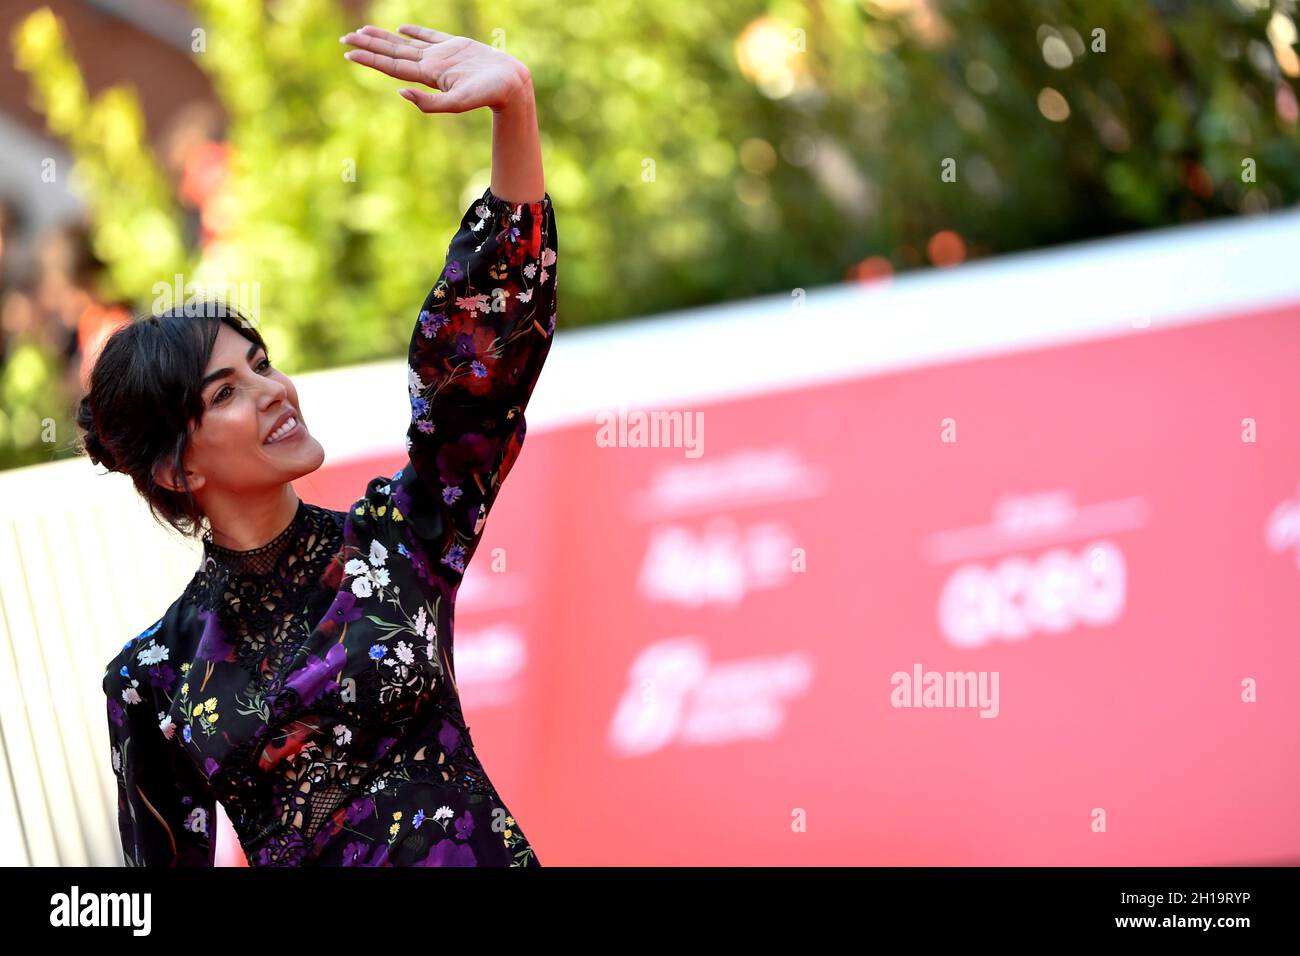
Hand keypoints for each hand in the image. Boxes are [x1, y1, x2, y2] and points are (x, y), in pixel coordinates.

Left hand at [340, 24, 531, 113]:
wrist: (513, 85)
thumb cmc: (488, 95)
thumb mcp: (458, 103)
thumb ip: (429, 103)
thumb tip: (400, 93)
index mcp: (428, 77)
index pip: (392, 67)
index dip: (370, 58)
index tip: (348, 51)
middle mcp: (431, 66)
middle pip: (393, 54)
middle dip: (369, 46)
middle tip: (345, 38)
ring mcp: (442, 56)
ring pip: (406, 44)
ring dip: (384, 38)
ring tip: (363, 31)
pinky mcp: (456, 46)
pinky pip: (429, 36)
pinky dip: (414, 31)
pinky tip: (400, 29)